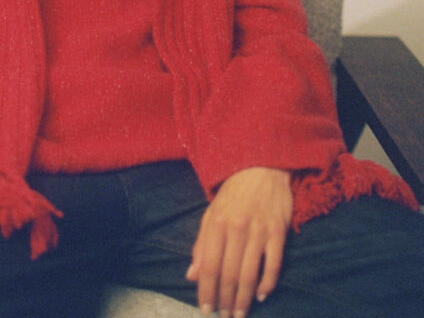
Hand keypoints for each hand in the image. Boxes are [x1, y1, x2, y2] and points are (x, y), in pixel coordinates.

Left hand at [186, 166, 291, 317]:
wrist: (262, 167)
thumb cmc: (234, 193)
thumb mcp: (211, 212)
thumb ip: (201, 244)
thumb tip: (191, 276)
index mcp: (217, 223)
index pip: (209, 265)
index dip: (206, 290)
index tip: (206, 308)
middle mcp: (237, 228)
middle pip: (229, 273)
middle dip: (225, 299)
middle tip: (224, 316)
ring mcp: (259, 230)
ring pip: (250, 274)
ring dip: (243, 299)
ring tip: (239, 313)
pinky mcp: (278, 231)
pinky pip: (274, 264)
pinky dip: (267, 284)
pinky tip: (260, 296)